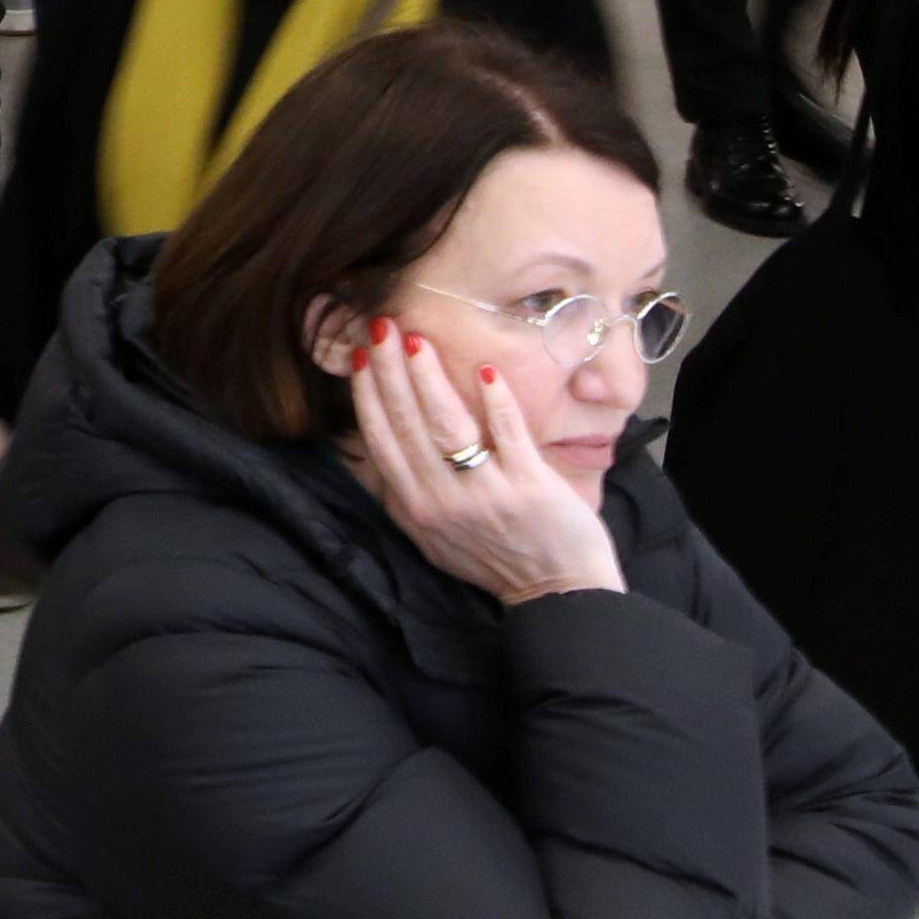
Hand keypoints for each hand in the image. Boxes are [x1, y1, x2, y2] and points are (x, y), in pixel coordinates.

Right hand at [348, 319, 624, 603]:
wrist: (559, 592)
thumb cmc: (495, 558)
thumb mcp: (433, 537)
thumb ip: (406, 494)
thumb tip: (376, 443)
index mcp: (416, 508)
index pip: (381, 440)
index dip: (367, 395)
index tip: (359, 355)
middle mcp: (443, 501)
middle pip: (407, 424)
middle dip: (390, 371)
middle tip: (382, 327)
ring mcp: (486, 494)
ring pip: (446, 425)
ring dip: (428, 378)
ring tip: (417, 339)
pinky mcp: (528, 487)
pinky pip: (506, 434)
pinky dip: (495, 402)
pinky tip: (485, 370)